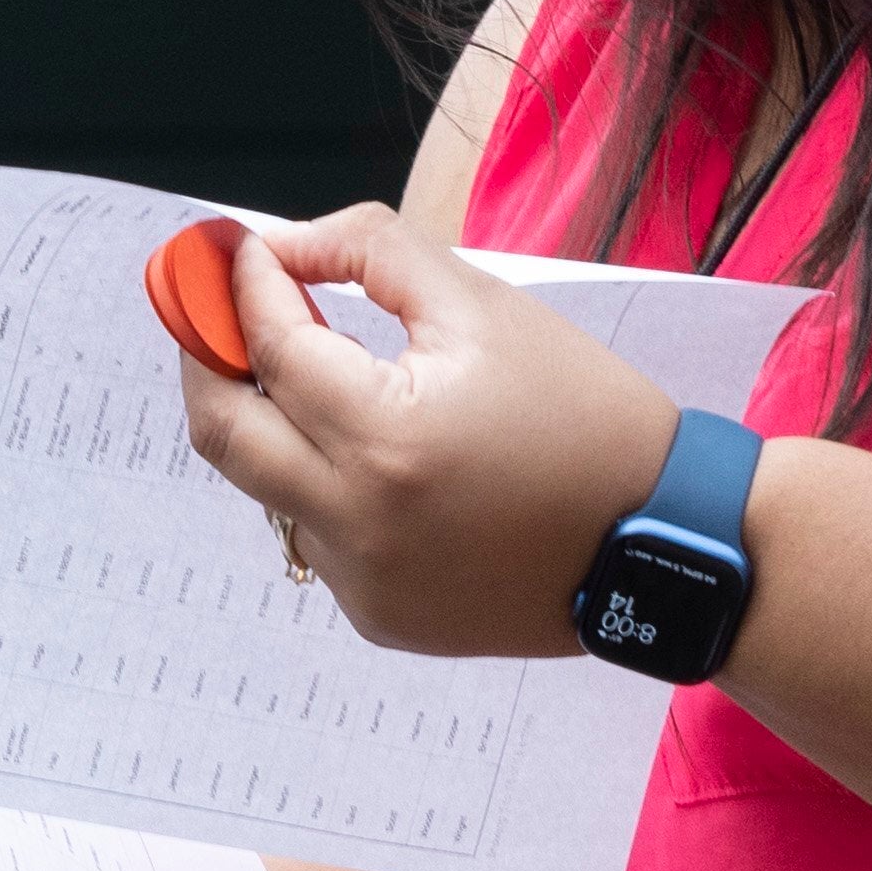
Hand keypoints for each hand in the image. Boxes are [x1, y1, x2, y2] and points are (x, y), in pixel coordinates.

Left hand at [168, 210, 686, 663]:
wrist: (665, 541)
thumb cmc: (584, 413)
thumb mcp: (484, 306)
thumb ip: (370, 254)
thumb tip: (282, 250)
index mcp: (385, 439)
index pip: (269, 349)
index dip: (240, 289)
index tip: (232, 250)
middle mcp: (357, 524)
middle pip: (223, 432)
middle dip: (205, 360)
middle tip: (210, 310)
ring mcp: (364, 584)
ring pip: (267, 488)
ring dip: (275, 427)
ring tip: (321, 376)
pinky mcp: (382, 620)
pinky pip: (318, 537)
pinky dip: (327, 488)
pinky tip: (391, 462)